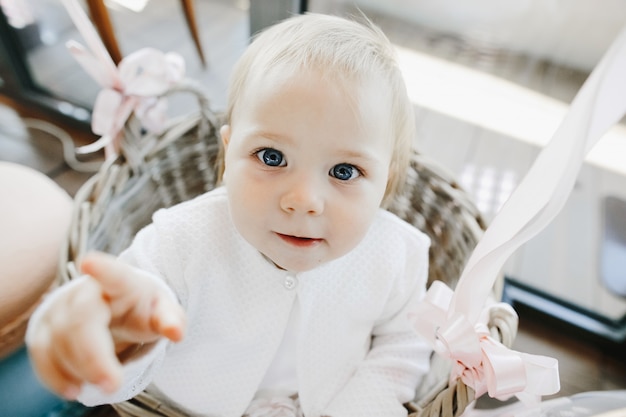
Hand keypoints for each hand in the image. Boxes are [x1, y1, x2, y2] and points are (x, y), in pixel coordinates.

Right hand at [27, 251, 185, 398]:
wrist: (118, 310)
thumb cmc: (142, 309)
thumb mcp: (162, 312)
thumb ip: (170, 320)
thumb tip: (176, 333)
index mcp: (122, 282)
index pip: (112, 274)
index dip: (101, 268)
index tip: (89, 263)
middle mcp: (86, 292)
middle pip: (80, 320)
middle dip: (93, 356)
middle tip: (112, 384)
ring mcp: (61, 308)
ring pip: (58, 340)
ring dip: (78, 370)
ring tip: (104, 386)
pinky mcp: (44, 328)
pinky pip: (41, 353)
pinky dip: (55, 376)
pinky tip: (74, 389)